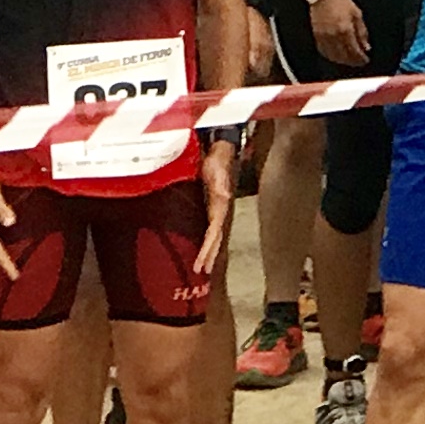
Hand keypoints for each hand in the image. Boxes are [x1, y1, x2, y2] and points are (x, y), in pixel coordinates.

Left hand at [192, 143, 234, 286]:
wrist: (220, 152)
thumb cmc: (217, 161)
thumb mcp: (217, 171)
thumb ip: (220, 183)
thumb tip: (224, 194)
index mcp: (220, 207)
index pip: (214, 233)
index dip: (208, 249)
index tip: (201, 263)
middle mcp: (220, 212)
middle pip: (215, 239)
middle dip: (209, 255)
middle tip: (200, 271)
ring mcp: (216, 210)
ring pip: (214, 236)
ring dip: (209, 251)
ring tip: (202, 267)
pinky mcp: (211, 207)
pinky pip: (210, 229)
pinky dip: (207, 241)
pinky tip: (202, 247)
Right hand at [306, 0, 366, 67]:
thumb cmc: (340, 1)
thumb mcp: (357, 14)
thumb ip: (362, 32)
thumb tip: (366, 46)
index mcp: (346, 30)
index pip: (355, 51)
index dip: (361, 58)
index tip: (365, 60)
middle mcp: (334, 36)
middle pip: (345, 56)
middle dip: (353, 61)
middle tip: (358, 62)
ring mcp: (324, 37)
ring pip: (334, 56)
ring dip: (342, 61)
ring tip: (349, 60)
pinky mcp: (317, 36)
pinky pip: (324, 51)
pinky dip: (331, 56)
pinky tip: (336, 55)